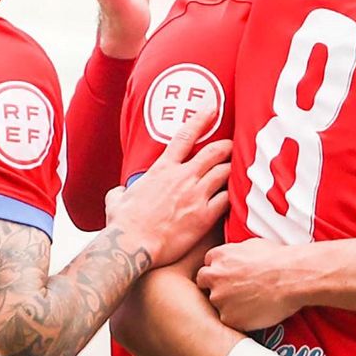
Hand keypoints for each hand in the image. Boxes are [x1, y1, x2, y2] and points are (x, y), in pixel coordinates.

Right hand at [105, 104, 230, 265]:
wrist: (132, 245)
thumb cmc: (122, 225)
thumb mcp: (116, 201)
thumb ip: (121, 192)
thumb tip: (119, 193)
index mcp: (162, 169)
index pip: (185, 136)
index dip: (201, 119)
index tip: (212, 109)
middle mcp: (182, 177)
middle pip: (214, 151)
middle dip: (227, 146)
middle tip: (233, 146)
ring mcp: (196, 195)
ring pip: (225, 172)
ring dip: (234, 169)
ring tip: (239, 171)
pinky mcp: (205, 216)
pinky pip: (228, 199)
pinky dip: (235, 196)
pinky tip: (239, 197)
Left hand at [197, 239, 309, 331]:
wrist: (293, 277)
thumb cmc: (279, 259)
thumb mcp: (253, 244)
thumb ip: (235, 252)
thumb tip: (235, 255)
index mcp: (218, 256)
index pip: (207, 265)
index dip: (219, 272)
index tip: (229, 276)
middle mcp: (213, 276)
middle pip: (205, 284)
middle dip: (217, 287)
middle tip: (235, 290)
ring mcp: (219, 298)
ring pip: (217, 303)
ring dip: (229, 304)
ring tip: (251, 301)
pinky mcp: (229, 317)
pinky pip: (229, 320)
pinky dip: (240, 318)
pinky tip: (256, 311)